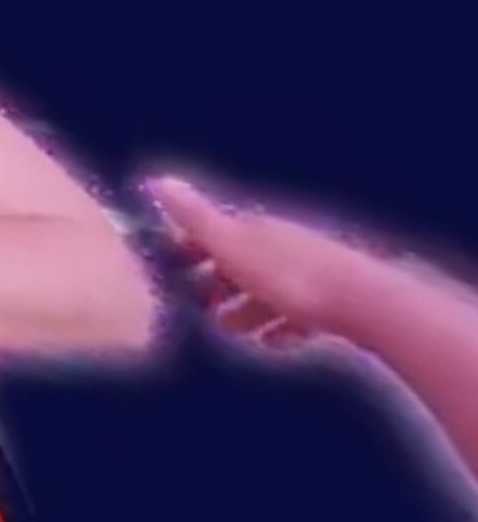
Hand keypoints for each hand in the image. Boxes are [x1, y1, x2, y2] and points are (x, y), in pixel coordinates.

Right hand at [145, 175, 385, 350]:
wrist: (363, 302)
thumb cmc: (288, 276)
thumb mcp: (231, 245)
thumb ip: (194, 217)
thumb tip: (158, 179)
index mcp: (255, 229)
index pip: (212, 233)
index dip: (188, 250)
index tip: (170, 272)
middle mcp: (281, 243)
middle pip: (240, 263)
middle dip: (217, 284)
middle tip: (199, 310)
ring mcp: (308, 271)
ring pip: (267, 289)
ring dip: (246, 310)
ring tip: (233, 334)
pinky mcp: (331, 300)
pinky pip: (297, 312)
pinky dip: (280, 326)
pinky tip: (273, 343)